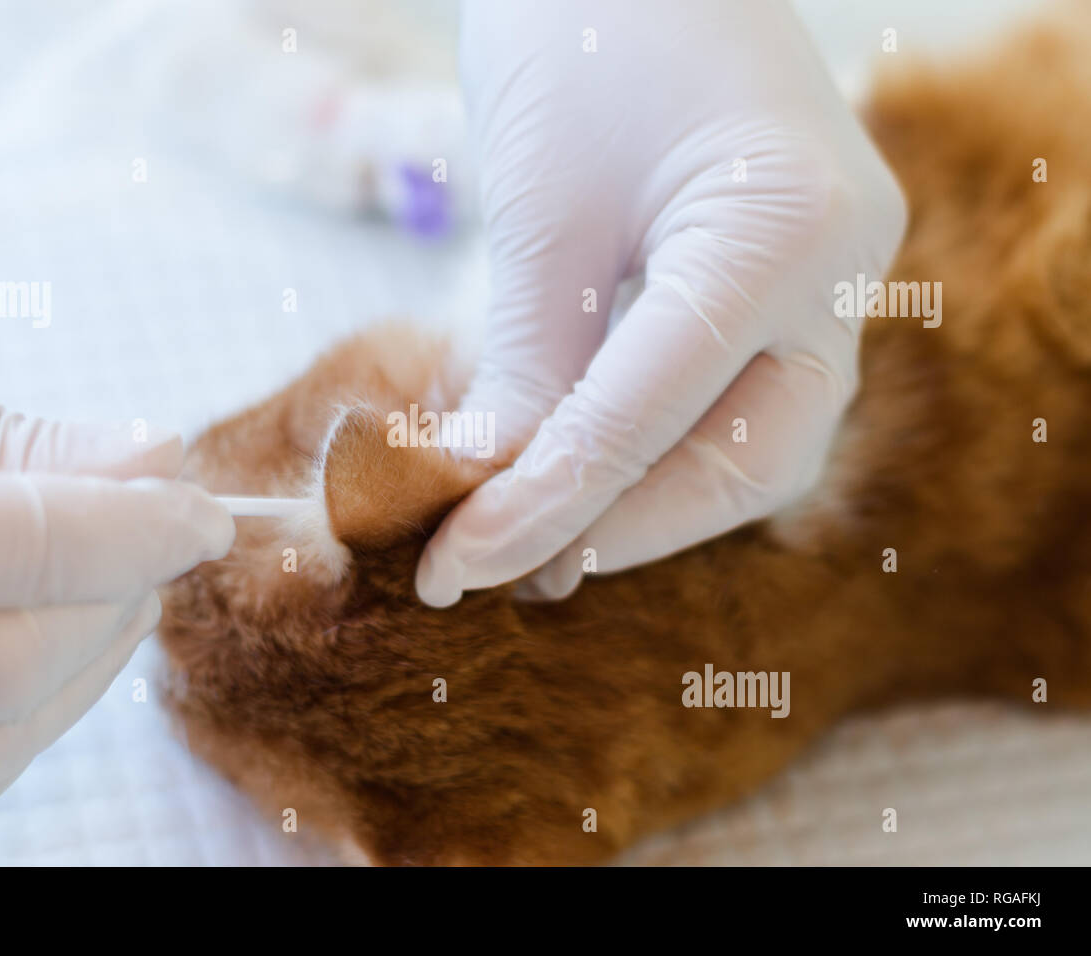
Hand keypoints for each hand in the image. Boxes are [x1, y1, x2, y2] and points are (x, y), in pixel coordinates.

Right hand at [0, 314, 233, 861]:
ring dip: (83, 675)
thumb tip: (155, 463)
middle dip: (119, 597)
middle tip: (164, 542)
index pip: (21, 543)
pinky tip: (41, 678)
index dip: (138, 528)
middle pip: (16, 660)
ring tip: (117, 601)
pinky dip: (10, 744)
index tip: (204, 514)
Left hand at [417, 0, 906, 604]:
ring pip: (753, 444)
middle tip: (506, 563)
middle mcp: (839, 267)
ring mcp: (830, 276)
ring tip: (532, 531)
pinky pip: (736, 395)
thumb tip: (485, 498)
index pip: (651, 417)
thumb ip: (529, 364)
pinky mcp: (793, 284)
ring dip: (640, 500)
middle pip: (748, 460)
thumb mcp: (541, 209)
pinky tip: (577, 468)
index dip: (545, 507)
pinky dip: (655, 444)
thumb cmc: (586, 32)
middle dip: (622, 527)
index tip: (456, 566)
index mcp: (784, 229)